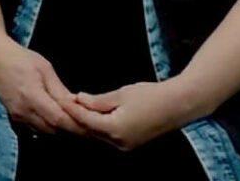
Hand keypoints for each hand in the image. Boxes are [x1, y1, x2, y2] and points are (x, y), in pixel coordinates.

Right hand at [0, 39, 90, 135]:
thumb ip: (59, 90)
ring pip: (45, 131)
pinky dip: (49, 126)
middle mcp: (23, 111)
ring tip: (76, 121)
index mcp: (32, 96)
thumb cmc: (18, 58)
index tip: (91, 123)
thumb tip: (76, 105)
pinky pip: (36, 128)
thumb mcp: (44, 68)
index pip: (59, 119)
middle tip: (88, 124)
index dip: (77, 124)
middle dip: (72, 129)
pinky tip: (58, 119)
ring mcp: (17, 116)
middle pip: (54, 130)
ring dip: (61, 129)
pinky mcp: (15, 117)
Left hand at [74, 79, 198, 150]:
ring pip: (99, 134)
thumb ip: (97, 100)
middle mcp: (119, 142)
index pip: (85, 120)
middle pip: (90, 130)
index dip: (72, 109)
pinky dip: (100, 125)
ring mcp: (126, 145)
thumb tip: (79, 99)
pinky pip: (109, 135)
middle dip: (78, 116)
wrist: (177, 104)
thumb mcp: (121, 94)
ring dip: (88, 121)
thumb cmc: (151, 96)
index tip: (61, 99)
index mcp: (114, 129)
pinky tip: (94, 113)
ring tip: (77, 106)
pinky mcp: (131, 143)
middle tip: (66, 102)